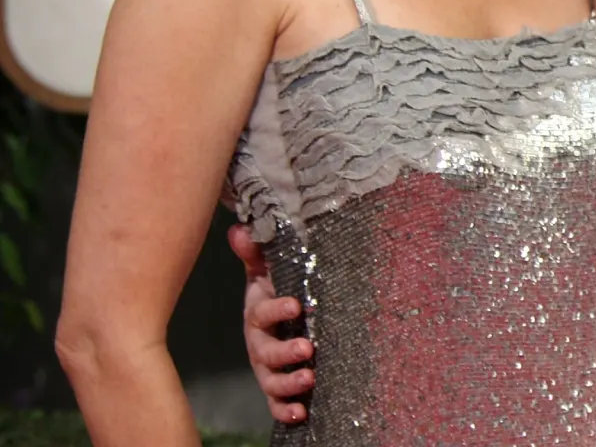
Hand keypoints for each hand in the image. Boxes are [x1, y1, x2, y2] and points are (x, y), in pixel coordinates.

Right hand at [228, 224, 312, 422]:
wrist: (279, 320)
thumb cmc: (274, 293)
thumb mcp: (266, 273)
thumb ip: (255, 253)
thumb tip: (238, 228)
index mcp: (258, 315)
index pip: (262, 313)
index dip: (276, 309)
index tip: (297, 305)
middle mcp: (259, 344)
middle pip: (265, 352)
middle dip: (285, 352)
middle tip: (307, 348)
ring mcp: (267, 368)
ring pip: (271, 380)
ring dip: (289, 383)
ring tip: (310, 378)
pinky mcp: (278, 388)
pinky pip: (277, 403)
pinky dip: (286, 410)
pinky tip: (301, 413)